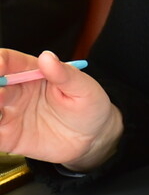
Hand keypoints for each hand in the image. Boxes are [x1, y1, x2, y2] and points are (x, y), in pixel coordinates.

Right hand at [0, 51, 120, 171]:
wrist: (93, 137)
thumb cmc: (89, 106)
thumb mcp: (84, 88)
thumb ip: (65, 74)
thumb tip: (47, 57)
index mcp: (32, 73)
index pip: (7, 61)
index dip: (0, 61)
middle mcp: (15, 91)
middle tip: (0, 95)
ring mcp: (9, 113)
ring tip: (0, 112)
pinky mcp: (7, 136)